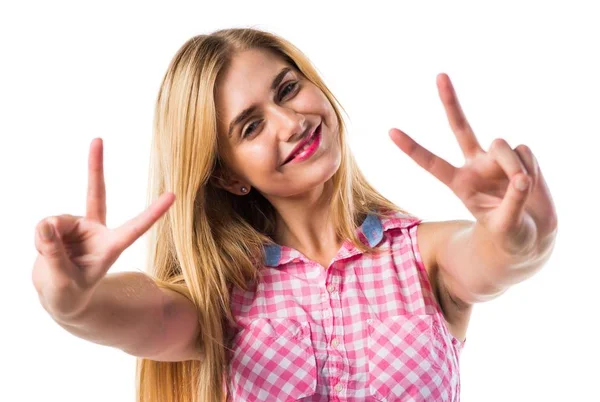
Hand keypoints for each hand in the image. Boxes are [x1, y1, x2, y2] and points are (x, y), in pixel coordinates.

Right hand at [32, 138, 174, 320]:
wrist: (59, 298)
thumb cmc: (69, 294)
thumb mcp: (63, 281)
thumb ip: (54, 254)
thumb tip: (47, 225)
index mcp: (111, 246)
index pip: (136, 227)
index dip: (154, 212)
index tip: (173, 195)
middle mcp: (97, 231)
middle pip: (96, 193)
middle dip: (95, 166)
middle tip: (97, 139)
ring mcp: (79, 227)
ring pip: (57, 220)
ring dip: (47, 240)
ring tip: (51, 258)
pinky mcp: (62, 227)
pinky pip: (45, 226)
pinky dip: (39, 239)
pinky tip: (44, 250)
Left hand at [389, 73, 557, 257]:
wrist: (531, 234)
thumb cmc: (509, 235)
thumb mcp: (504, 227)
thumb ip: (511, 203)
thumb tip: (521, 177)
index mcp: (460, 183)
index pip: (432, 163)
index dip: (412, 148)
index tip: (390, 131)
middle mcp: (475, 165)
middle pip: (460, 127)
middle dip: (451, 102)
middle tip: (440, 75)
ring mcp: (497, 159)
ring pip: (503, 146)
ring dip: (513, 167)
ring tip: (520, 188)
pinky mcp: (520, 155)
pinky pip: (525, 152)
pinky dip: (531, 169)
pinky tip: (531, 184)